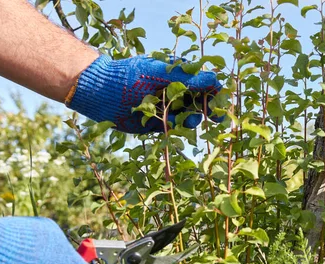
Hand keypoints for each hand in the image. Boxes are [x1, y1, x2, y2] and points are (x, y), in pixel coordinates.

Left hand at [65, 55, 222, 133]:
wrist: (103, 93)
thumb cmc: (132, 76)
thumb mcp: (162, 73)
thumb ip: (189, 77)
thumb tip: (214, 78)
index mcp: (177, 76)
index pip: (203, 83)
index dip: (214, 91)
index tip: (221, 98)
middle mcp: (174, 93)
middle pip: (199, 102)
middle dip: (209, 108)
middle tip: (219, 117)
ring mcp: (167, 109)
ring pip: (189, 116)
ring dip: (192, 118)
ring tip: (190, 119)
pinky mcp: (158, 124)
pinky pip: (175, 128)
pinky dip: (177, 127)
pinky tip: (173, 124)